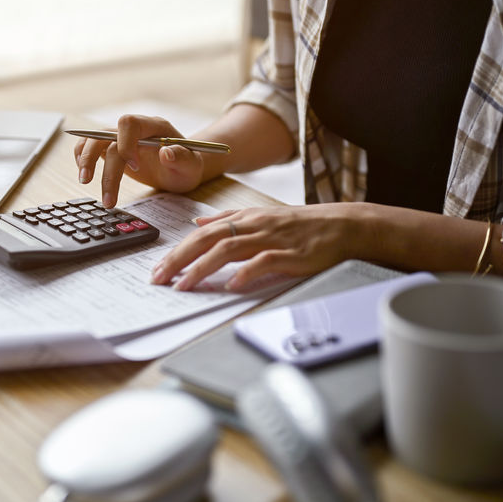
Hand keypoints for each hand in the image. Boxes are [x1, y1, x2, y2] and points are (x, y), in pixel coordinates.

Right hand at [74, 115, 204, 207]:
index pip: (129, 124)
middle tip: (98, 187)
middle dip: (98, 160)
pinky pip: (91, 146)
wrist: (180, 169)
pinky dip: (83, 157)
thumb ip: (181, 158)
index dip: (126, 144)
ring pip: (94, 140)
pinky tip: (85, 174)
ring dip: (86, 159)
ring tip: (84, 181)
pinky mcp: (112, 149)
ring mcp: (121, 138)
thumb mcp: (191, 166)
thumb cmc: (186, 166)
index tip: (135, 168)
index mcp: (154, 126)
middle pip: (107, 135)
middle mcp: (135, 129)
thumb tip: (166, 153)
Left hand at [150, 204, 367, 290]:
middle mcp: (254, 225)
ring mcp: (272, 238)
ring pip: (229, 248)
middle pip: (208, 239)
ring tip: (184, 285)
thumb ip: (229, 219)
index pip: (202, 233)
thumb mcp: (262, 216)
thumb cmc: (303, 225)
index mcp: (245, 217)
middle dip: (180, 259)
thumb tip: (198, 223)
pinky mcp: (292, 253)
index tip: (157, 269)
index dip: (177, 250)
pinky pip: (265, 261)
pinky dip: (246, 273)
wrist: (345, 226)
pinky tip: (232, 285)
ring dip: (203, 267)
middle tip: (159, 278)